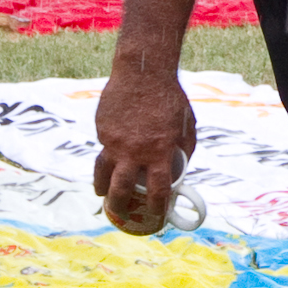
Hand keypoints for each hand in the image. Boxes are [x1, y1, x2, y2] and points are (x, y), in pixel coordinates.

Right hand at [92, 68, 196, 235]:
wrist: (143, 72)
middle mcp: (134, 150)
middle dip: (120, 206)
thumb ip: (181, 150)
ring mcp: (114, 141)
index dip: (157, 207)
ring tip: (102, 194)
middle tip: (121, 213)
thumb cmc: (170, 99)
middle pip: (121, 189)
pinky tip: (112, 153)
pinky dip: (108, 154)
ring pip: (102, 173)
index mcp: (159, 151)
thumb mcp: (186, 126)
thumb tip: (179, 171)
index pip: (158, 190)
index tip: (157, 215)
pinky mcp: (102, 129)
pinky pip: (104, 147)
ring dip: (102, 188)